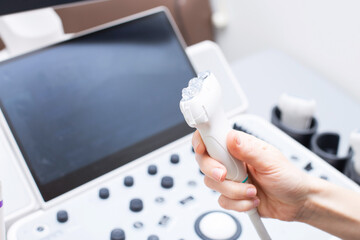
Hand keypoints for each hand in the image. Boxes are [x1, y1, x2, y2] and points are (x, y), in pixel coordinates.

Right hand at [192, 129, 311, 220]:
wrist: (298, 203)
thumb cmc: (289, 178)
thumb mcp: (271, 161)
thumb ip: (249, 150)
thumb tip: (231, 137)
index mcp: (240, 146)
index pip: (213, 137)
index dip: (202, 140)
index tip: (202, 147)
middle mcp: (232, 161)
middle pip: (205, 161)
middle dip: (214, 170)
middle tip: (226, 175)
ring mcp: (231, 179)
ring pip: (213, 183)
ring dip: (233, 190)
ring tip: (252, 190)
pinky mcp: (232, 196)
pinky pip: (223, 200)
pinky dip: (238, 203)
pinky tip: (252, 199)